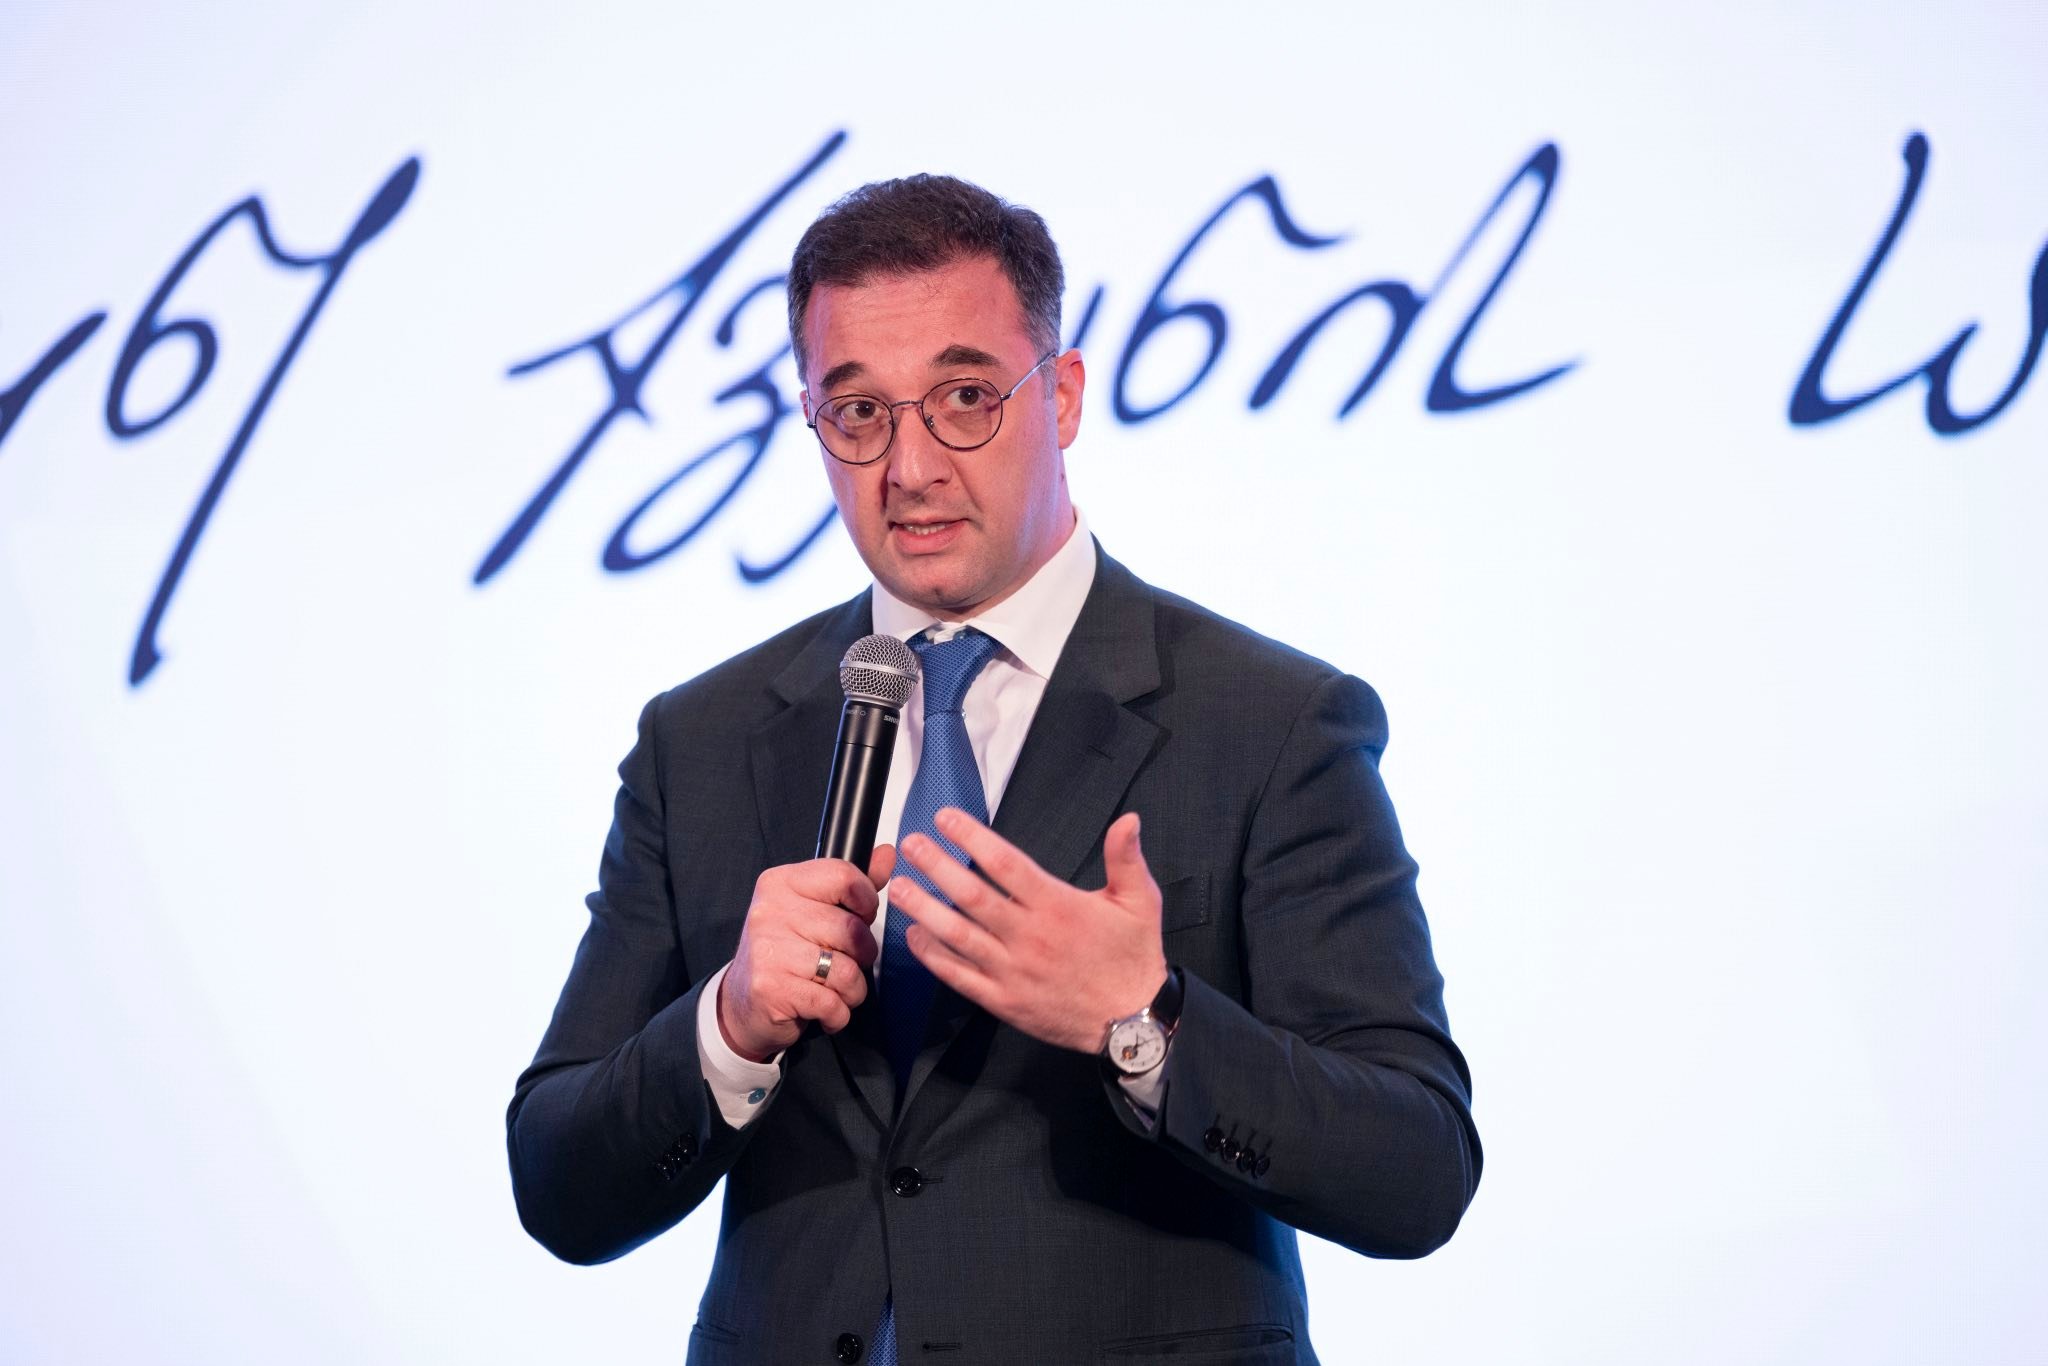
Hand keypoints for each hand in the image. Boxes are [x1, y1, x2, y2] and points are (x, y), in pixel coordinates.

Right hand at [717, 845, 894, 1062]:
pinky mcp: (772, 988)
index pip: (843, 876)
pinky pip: (831, 1003)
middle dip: (862, 954)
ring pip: (846, 970)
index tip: (862, 916)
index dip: (866, 901)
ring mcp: (769, 950)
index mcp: (781, 883)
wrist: (742, 1003)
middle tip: (845, 961)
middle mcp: (770, 912)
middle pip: (851, 929)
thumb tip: (886, 854)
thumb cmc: (784, 953)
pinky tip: (823, 1008)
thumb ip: (851, 885)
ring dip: (851, 989)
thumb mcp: (813, 910)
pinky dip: (837, 1013)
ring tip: (834, 988)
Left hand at [891, 809, 1166, 1053]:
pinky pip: (960, 977)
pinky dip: (934, 957)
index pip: (1004, 864)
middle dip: (936, 866)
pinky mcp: (1005, 1001)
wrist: (1133, 1022)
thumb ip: (1127, 858)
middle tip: (910, 845)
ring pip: (958, 936)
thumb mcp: (1141, 901)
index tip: (945, 818)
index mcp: (1058, 906)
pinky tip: (914, 937)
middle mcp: (1030, 937)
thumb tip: (1128, 819)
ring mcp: (1013, 971)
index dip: (971, 838)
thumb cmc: (1134, 957)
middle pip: (972, 896)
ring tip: (897, 887)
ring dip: (924, 909)